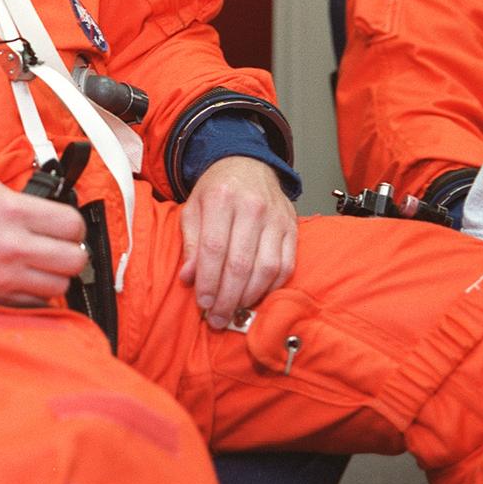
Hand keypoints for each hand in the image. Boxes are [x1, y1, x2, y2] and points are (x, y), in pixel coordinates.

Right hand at [0, 177, 87, 305]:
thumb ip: (23, 201)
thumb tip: (49, 213)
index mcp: (12, 210)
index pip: (71, 224)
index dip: (73, 225)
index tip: (66, 226)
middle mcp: (12, 245)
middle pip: (74, 258)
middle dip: (72, 251)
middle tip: (60, 246)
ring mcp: (4, 277)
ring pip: (60, 286)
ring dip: (56, 275)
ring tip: (41, 264)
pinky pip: (36, 304)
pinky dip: (36, 294)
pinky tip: (24, 280)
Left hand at [178, 155, 297, 328]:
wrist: (248, 165)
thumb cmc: (217, 190)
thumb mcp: (193, 207)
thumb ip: (190, 242)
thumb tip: (189, 278)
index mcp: (221, 198)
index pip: (213, 248)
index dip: (208, 281)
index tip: (203, 303)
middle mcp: (252, 207)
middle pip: (240, 263)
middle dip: (227, 297)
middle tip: (218, 318)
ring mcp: (276, 218)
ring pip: (266, 268)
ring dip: (249, 296)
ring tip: (235, 311)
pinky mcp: (293, 228)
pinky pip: (286, 266)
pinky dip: (272, 287)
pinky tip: (256, 296)